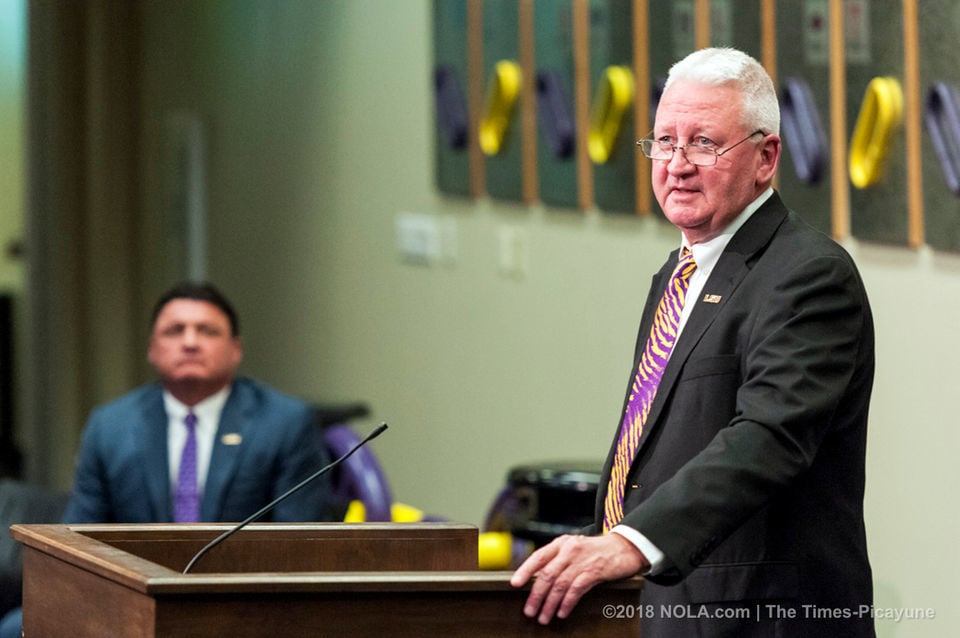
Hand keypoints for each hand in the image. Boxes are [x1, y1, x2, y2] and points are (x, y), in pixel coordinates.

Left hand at [509, 532, 646, 624]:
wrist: (623, 547)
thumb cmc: (596, 550)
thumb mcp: (573, 548)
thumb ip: (556, 560)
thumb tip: (536, 579)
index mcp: (561, 543)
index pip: (538, 557)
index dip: (525, 570)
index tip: (515, 584)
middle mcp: (569, 550)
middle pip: (547, 575)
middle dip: (536, 595)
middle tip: (529, 611)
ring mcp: (582, 561)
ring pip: (560, 585)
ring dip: (549, 604)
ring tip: (543, 617)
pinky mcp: (594, 571)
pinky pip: (576, 590)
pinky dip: (567, 603)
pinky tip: (562, 612)